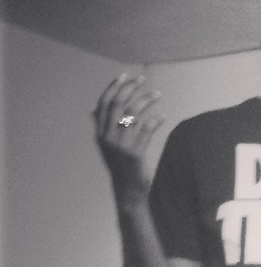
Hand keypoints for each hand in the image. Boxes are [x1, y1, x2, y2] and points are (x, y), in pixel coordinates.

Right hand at [92, 73, 163, 205]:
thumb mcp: (107, 146)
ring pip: (133, 114)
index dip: (114, 87)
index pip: (104, 103)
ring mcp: (120, 146)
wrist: (128, 191)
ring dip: (146, 100)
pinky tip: (162, 116)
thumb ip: (102, 127)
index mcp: (100, 134)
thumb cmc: (121, 166)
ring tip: (157, 94)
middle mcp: (107, 138)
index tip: (126, 76)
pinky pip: (146, 130)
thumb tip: (93, 108)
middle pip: (118, 105)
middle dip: (130, 88)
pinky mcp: (135, 154)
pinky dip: (155, 120)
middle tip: (142, 79)